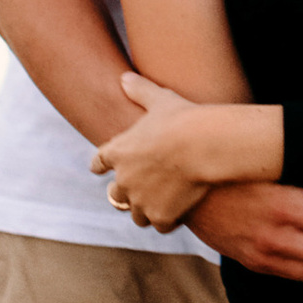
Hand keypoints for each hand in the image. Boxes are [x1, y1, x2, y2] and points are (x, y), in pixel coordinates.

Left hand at [92, 72, 215, 231]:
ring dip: (146, 210)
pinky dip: (168, 220)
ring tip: (161, 206)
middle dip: (126, 194)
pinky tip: (180, 214)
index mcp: (118, 151)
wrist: (204, 145)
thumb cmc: (183, 118)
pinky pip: (160, 225)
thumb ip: (141, 91)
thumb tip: (125, 77)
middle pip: (116, 195)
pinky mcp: (161, 216)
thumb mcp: (160, 99)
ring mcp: (141, 200)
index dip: (100, 166)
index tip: (100, 169)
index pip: (98, 162)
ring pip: (137, 215)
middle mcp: (123, 179)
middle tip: (141, 190)